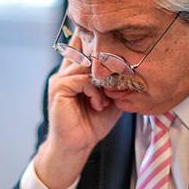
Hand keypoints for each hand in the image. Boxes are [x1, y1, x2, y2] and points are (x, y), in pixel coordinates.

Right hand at [34, 36, 121, 188]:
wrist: (78, 144)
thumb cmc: (93, 123)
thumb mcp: (110, 97)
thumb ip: (114, 81)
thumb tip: (129, 66)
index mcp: (76, 71)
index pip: (83, 45)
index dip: (98, 44)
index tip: (116, 52)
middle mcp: (66, 71)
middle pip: (88, 52)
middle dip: (106, 66)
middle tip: (116, 84)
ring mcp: (60, 78)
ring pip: (86, 66)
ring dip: (102, 83)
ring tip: (105, 101)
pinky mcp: (59, 88)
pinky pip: (81, 80)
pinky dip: (94, 92)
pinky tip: (98, 105)